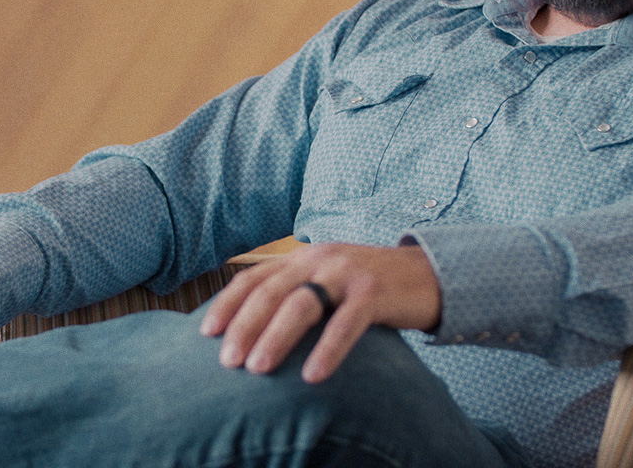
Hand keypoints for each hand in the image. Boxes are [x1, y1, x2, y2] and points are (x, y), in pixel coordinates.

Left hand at [200, 243, 440, 382]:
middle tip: (226, 361)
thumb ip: (296, 295)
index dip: (227, 304)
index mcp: (303, 258)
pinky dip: (328, 349)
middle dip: (244, 326)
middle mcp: (320, 259)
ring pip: (302, 303)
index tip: (206, 334)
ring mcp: (348, 273)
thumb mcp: (327, 283)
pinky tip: (313, 375)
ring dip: (276, 337)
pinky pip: (346, 322)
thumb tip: (251, 335)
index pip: (254, 277)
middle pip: (271, 291)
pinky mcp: (375, 291)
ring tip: (257, 368)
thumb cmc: (369, 288)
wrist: (427, 275)